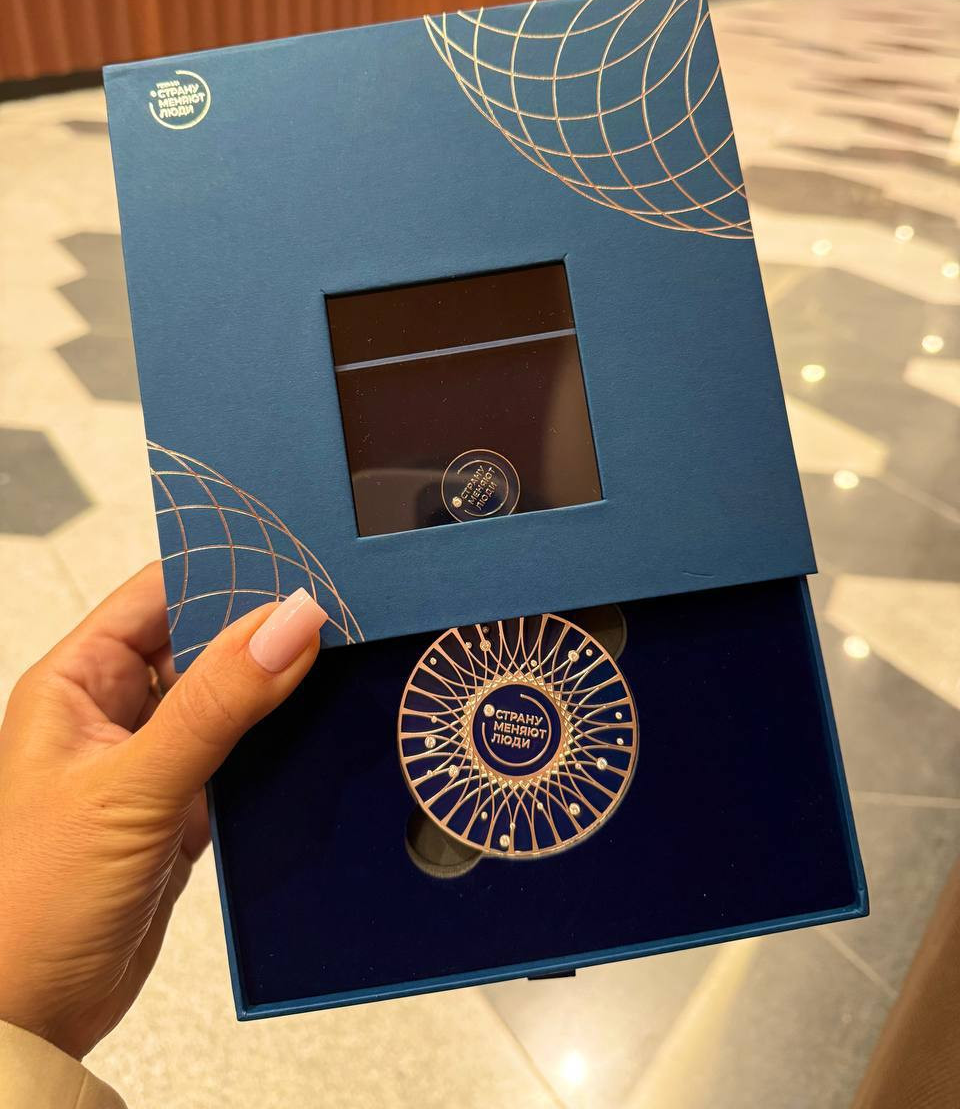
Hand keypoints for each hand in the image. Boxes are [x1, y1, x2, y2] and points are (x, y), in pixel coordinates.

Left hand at [0, 562, 325, 1058]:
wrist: (31, 1016)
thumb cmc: (30, 903)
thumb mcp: (132, 787)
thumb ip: (217, 703)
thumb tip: (290, 621)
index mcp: (77, 680)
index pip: (161, 593)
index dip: (227, 575)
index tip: (297, 569)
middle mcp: (113, 710)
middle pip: (205, 642)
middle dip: (264, 633)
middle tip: (335, 620)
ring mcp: (152, 759)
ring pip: (231, 698)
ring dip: (277, 691)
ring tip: (337, 669)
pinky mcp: (183, 806)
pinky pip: (243, 753)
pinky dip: (279, 746)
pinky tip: (314, 736)